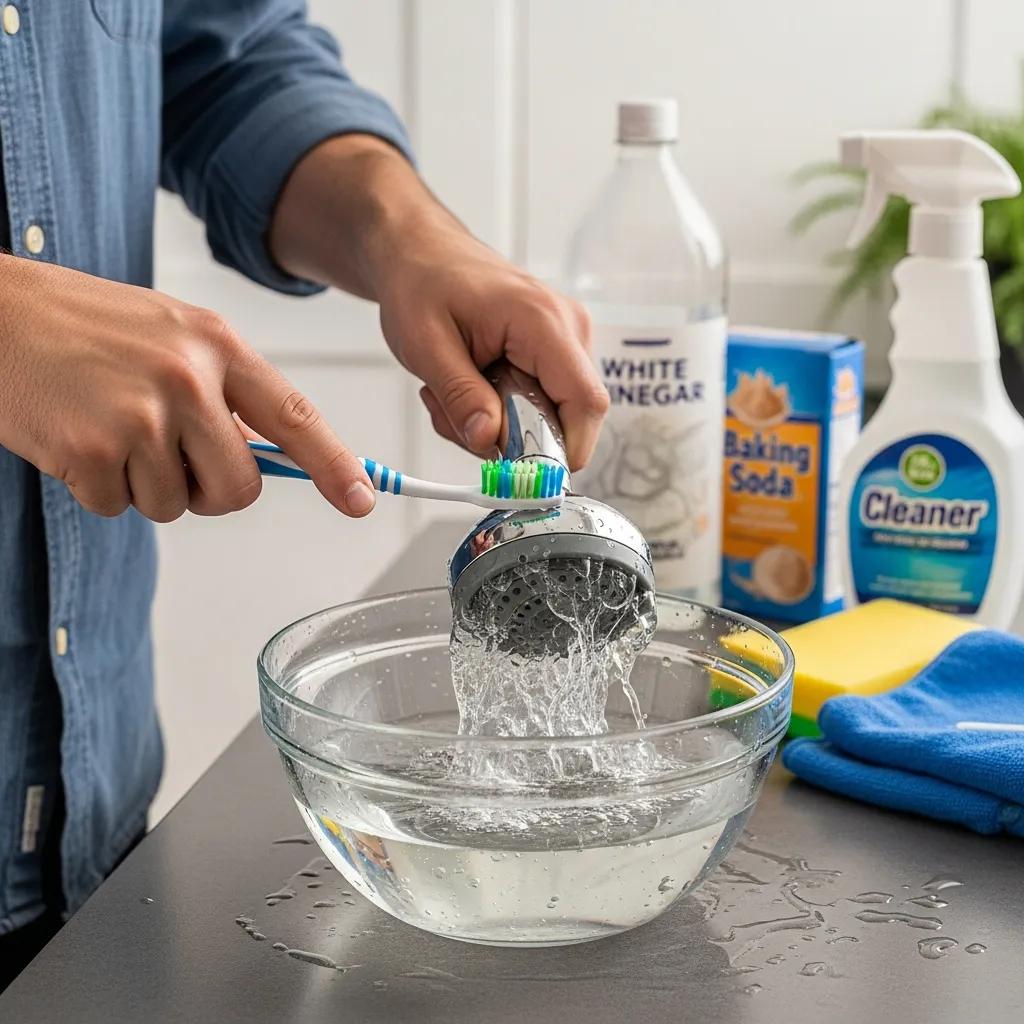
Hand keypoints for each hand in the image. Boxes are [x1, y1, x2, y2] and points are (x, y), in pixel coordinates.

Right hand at [0, 256, 374, 521]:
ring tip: (108, 427)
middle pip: (238, 487)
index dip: (335, 464)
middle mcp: (188, 378)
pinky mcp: (94, 450)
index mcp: (216, 344)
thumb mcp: (170, 335)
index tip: (361, 499)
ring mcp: (141, 415)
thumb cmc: (84, 325)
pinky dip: (98, 487)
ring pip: (175, 505)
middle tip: (170, 459)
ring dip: (144, 484)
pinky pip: (118, 507)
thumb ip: (222, 391)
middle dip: (208, 490)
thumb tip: (261, 455)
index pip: (295, 415)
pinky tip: (76, 437)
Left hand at [269, 135, 607, 469]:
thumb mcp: (426, 345)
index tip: (522, 475)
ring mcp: (565, 340)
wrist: (419, 251)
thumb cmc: (421, 282)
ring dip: (497, 424)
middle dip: (511, 438)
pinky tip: (469, 385)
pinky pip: (539, 404)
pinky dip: (499, 411)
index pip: (585, 402)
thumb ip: (460, 395)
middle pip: (567, 418)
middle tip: (455, 416)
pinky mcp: (554, 352)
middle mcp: (568, 329)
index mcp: (543, 321)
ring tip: (452, 391)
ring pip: (550, 417)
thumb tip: (489, 443)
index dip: (564, 450)